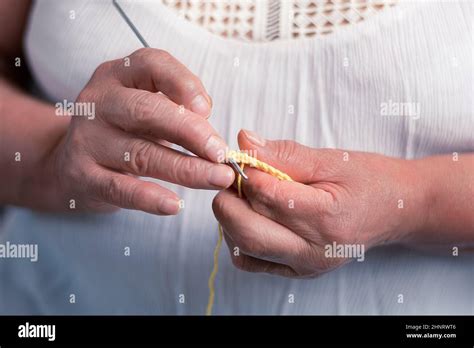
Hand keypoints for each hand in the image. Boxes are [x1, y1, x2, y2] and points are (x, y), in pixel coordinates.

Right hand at [38, 48, 233, 214]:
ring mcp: (87, 139)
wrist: (71, 163)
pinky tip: (175, 205)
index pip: (152, 64)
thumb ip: (176, 106)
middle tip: (222, 153)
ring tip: (218, 178)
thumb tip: (208, 124)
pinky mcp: (82, 175)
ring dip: (185, 169)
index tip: (208, 110)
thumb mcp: (146, 106)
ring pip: (140, 154)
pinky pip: (119, 188)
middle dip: (191, 132)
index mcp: (118, 75)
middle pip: (146, 111)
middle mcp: (99, 102)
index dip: (184, 84)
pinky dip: (150, 198)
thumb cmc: (124, 130)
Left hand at [212, 130, 426, 276]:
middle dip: (229, 201)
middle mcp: (315, 251)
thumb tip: (245, 142)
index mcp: (327, 218)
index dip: (246, 174)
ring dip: (231, 220)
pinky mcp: (299, 272)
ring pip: (246, 249)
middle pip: (249, 231)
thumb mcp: (331, 159)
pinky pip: (253, 263)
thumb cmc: (370, 180)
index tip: (241, 159)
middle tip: (231, 178)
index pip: (268, 197)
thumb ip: (285, 153)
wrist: (398, 210)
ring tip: (241, 196)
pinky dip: (239, 239)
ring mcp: (306, 266)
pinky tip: (249, 218)